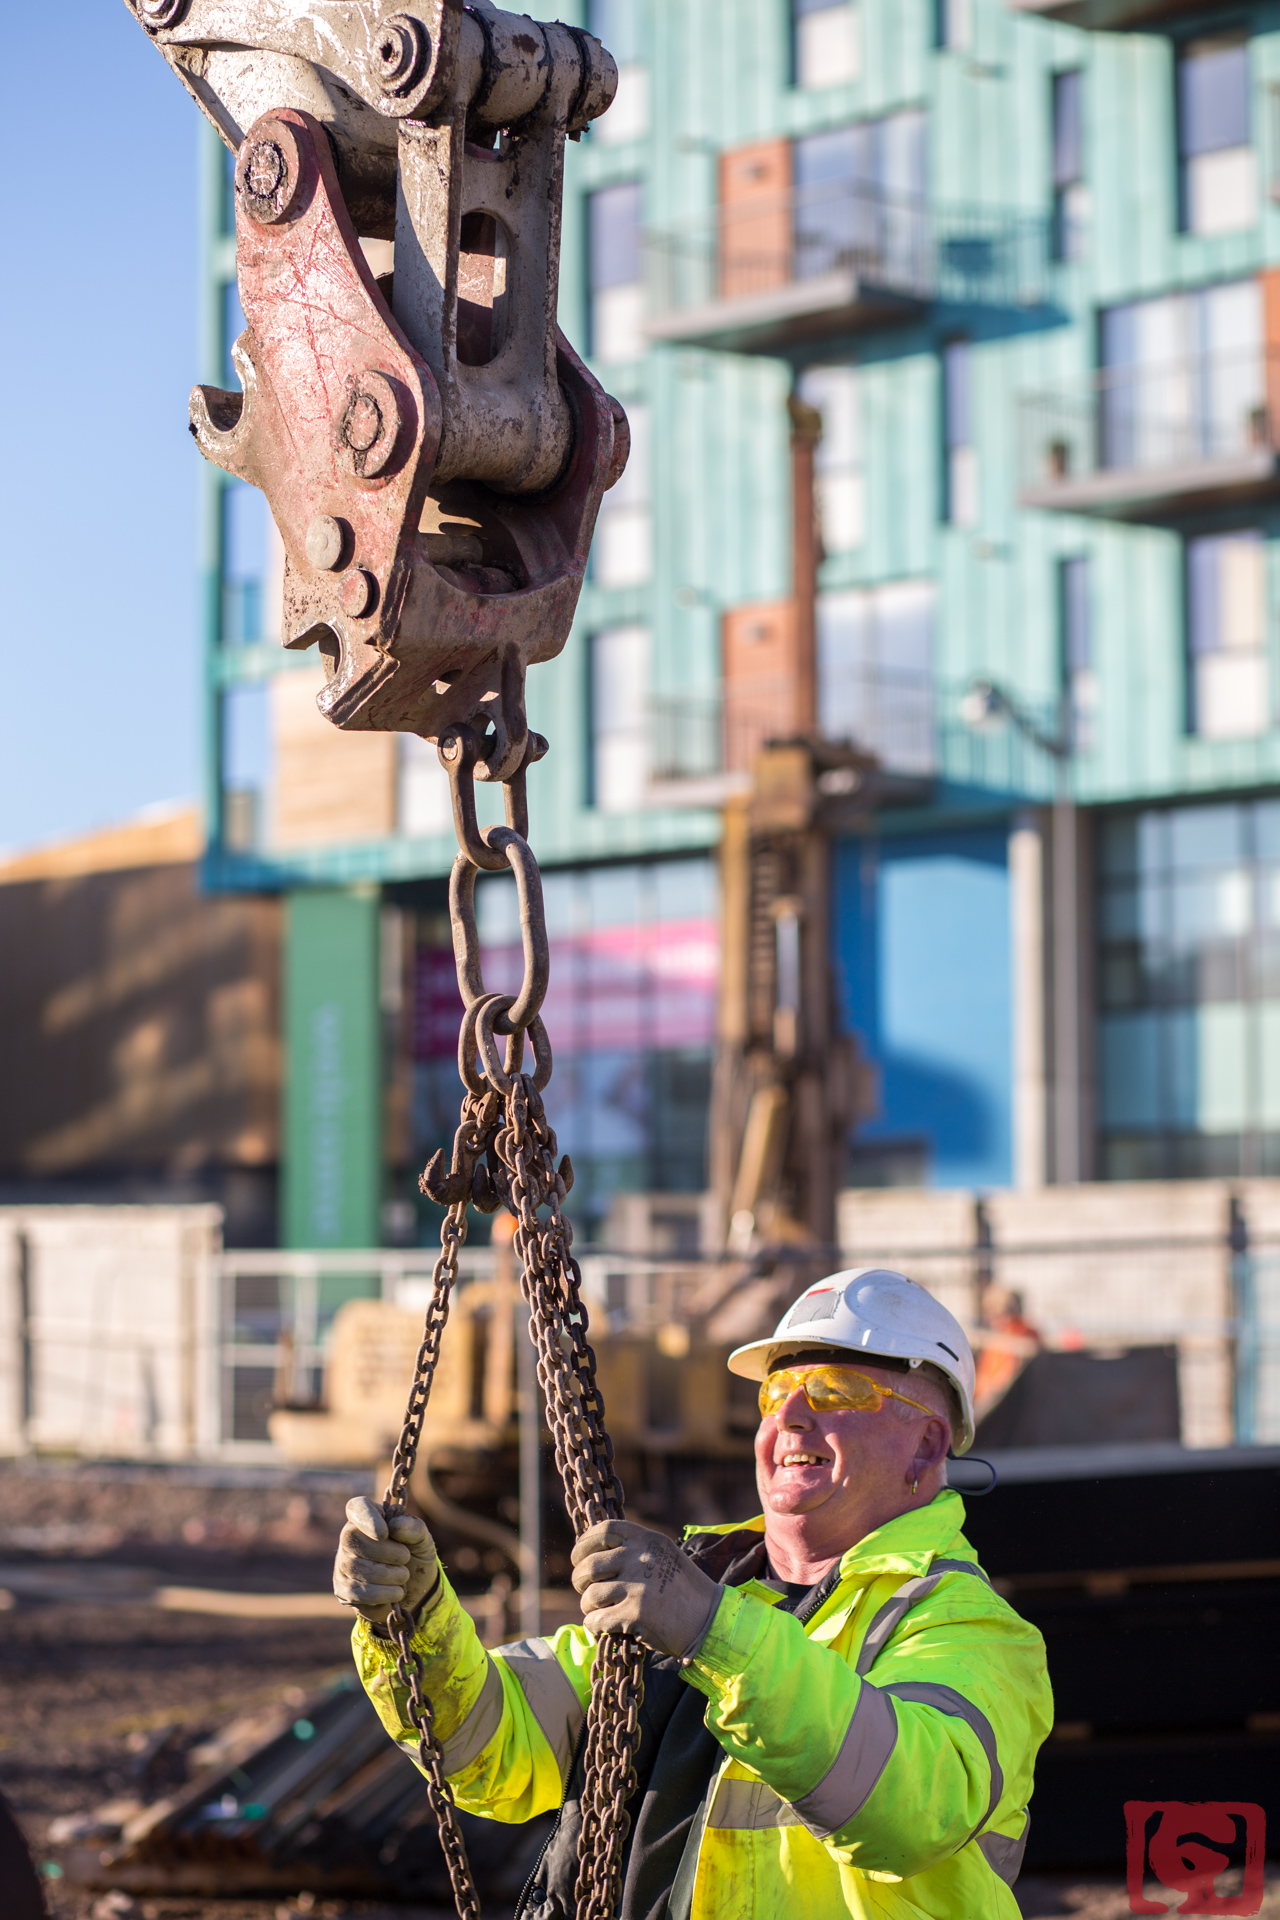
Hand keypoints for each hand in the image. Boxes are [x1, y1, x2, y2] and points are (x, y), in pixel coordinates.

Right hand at [333, 1495, 439, 1627]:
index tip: (384, 1533)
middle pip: (355, 1539)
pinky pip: (361, 1592)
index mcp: (369, 1517)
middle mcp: (349, 1538)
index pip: (356, 1508)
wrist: (415, 1592)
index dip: (367, 1518)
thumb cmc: (414, 1557)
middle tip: (405, 1558)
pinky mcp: (344, 1590)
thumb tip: (394, 1526)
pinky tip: (395, 1592)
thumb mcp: (422, 1540)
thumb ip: (413, 1528)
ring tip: (402, 1576)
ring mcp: (343, 1565)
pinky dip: (385, 1594)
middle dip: (389, 1553)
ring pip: (358, 1568)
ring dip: (391, 1575)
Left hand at [570, 1520, 722, 1658]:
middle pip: (589, 1565)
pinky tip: (601, 1627)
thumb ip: (634, 1550)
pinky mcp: (635, 1614)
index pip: (603, 1531)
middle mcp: (641, 1558)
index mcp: (647, 1540)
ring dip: (588, 1606)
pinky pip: (596, 1619)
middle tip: (585, 1590)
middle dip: (580, 1580)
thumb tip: (592, 1553)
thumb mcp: (663, 1556)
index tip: (579, 1558)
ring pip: (590, 1595)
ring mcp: (638, 1586)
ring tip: (597, 1610)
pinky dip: (593, 1625)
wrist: (709, 1620)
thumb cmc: (682, 1590)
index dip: (583, 1544)